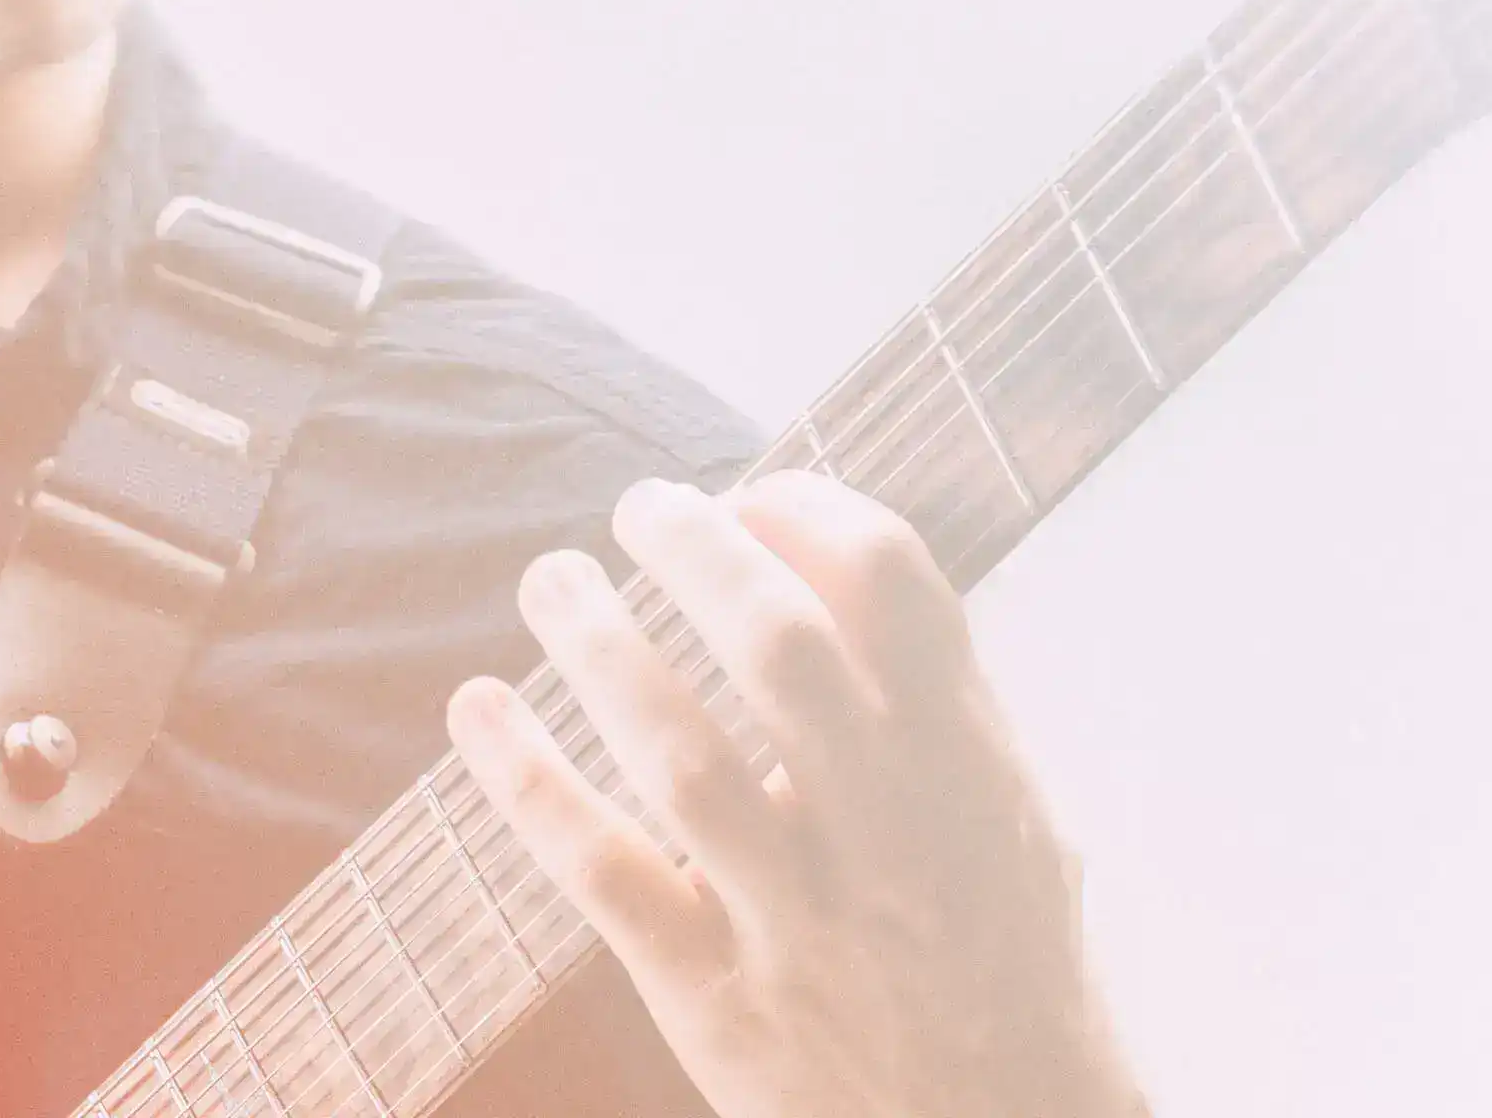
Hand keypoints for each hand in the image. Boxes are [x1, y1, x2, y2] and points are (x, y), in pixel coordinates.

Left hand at [446, 471, 1148, 1117]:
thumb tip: (839, 573)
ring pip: (679, 752)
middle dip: (698, 552)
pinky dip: (528, 781)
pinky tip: (479, 707)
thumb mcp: (1011, 825)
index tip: (750, 496)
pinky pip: (605, 871)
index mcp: (969, 771)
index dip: (807, 513)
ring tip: (551, 577)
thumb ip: (935, 708)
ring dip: (598, 645)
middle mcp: (887, 835)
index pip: (894, 590)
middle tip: (639, 506)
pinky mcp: (714, 995)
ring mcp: (797, 918)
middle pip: (780, 648)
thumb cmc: (999, 974)